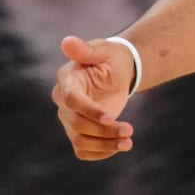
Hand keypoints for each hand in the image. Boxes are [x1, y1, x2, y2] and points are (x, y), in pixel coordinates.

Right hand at [52, 35, 135, 160]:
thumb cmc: (112, 57)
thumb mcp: (105, 50)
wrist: (119, 72)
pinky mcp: (79, 131)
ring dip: (104, 145)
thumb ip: (87, 49)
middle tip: (130, 131)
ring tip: (129, 143)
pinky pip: (84, 150)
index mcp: (67, 81)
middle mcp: (64, 102)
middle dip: (103, 131)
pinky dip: (100, 153)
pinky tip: (119, 147)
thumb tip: (67, 41)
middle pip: (77, 124)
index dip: (89, 110)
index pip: (72, 101)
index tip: (110, 118)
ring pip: (80, 141)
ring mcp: (70, 119)